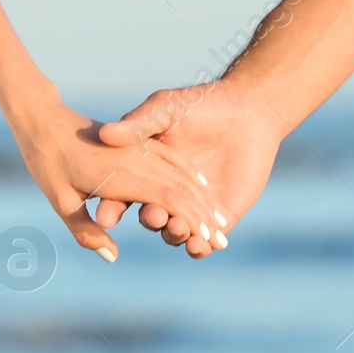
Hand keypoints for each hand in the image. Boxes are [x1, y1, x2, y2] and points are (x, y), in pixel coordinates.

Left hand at [9, 98, 220, 263]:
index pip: (168, 199)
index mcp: (119, 175)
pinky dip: (189, 174)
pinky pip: (171, 157)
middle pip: (181, 188)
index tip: (208, 240)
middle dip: (204, 215)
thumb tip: (112, 257)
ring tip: (220, 220)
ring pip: (180, 172)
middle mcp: (136, 160)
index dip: (191, 220)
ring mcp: (139, 148)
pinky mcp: (139, 140)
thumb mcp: (60, 201)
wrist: (43, 117)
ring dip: (202, 198)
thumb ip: (86, 231)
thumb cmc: (46, 161)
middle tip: (222, 240)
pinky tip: (202, 186)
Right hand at [96, 78, 284, 258]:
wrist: (248, 111)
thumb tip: (105, 134)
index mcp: (145, 172)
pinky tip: (199, 245)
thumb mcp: (165, 109)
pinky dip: (199, 248)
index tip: (105, 216)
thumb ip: (138, 124)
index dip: (112, 207)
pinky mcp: (219, 218)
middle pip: (149, 216)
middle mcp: (164, 194)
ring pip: (174, 232)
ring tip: (179, 227)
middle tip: (153, 215)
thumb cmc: (202, 104)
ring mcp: (191, 209)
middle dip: (149, 219)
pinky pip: (204, 243)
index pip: (123, 195)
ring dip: (174, 234)